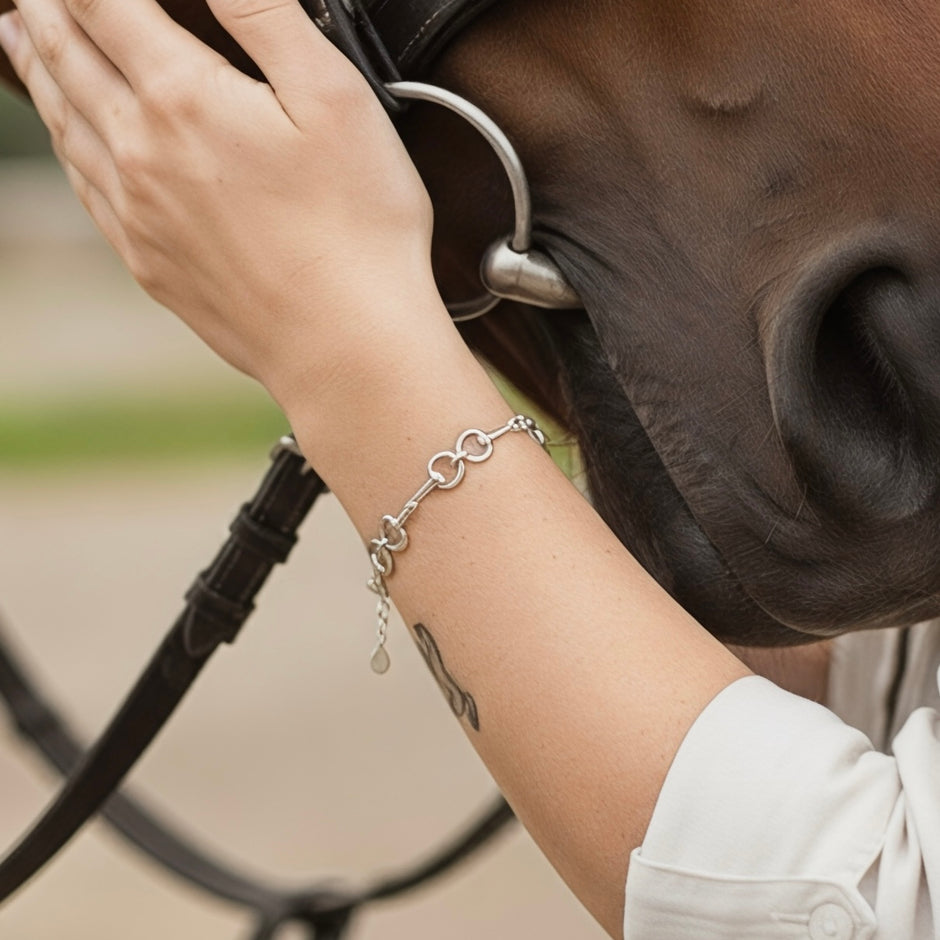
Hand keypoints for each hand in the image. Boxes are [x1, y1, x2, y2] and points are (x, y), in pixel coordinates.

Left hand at [0, 0, 444, 405]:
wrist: (345, 346)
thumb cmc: (358, 228)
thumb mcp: (334, 97)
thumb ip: (263, 16)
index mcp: (183, 98)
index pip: (103, 1)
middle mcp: (140, 152)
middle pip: (67, 57)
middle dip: (44, 7)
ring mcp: (138, 215)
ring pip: (64, 123)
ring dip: (37, 69)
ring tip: (17, 35)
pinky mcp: (150, 265)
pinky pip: (85, 190)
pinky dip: (63, 147)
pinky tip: (68, 139)